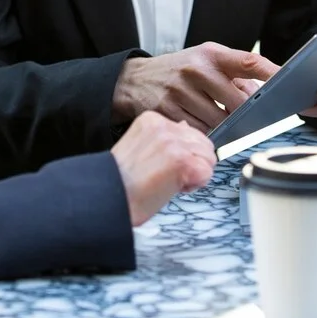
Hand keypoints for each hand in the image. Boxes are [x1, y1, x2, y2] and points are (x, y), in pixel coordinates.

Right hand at [110, 111, 216, 225]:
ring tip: (169, 181)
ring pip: (208, 158)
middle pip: (203, 143)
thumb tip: (187, 129)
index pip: (189, 132)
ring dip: (194, 175)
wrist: (108, 197)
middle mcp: (164, 126)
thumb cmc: (121, 181)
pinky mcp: (183, 161)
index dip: (183, 154)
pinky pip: (206, 173)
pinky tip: (174, 188)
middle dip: (193, 163)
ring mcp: (174, 143)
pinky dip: (194, 185)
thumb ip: (165, 137)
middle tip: (169, 176)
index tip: (164, 166)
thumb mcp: (141, 146)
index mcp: (152, 120)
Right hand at [111, 43, 281, 132]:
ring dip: (223, 126)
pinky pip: (198, 132)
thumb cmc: (179, 71)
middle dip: (245, 114)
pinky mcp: (166, 111)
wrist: (134, 80)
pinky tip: (198, 125)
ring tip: (215, 119)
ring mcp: (179, 91)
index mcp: (210, 55)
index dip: (271, 72)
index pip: (248, 61)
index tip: (289, 81)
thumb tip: (260, 96)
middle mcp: (195, 70)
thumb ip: (234, 76)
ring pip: (219, 122)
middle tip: (245, 118)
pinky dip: (204, 133)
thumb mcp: (205, 61)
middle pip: (237, 103)